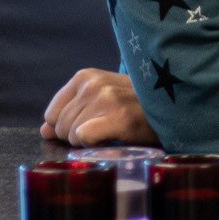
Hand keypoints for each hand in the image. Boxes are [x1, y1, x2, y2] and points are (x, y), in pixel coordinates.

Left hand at [41, 69, 160, 147]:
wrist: (174, 108)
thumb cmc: (136, 106)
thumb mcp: (102, 100)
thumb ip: (71, 112)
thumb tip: (44, 130)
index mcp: (86, 76)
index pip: (51, 115)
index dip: (68, 126)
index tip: (92, 124)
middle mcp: (93, 84)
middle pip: (59, 127)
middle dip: (76, 135)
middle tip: (106, 128)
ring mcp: (106, 98)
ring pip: (71, 135)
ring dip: (89, 141)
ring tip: (113, 130)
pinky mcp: (118, 116)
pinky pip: (83, 138)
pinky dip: (94, 144)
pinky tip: (113, 137)